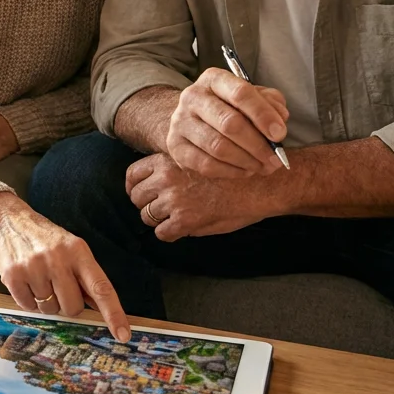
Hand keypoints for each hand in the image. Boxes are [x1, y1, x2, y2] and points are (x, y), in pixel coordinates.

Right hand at [0, 192, 131, 341]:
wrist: (8, 221)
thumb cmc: (46, 239)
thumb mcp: (71, 248)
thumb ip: (86, 277)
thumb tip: (101, 308)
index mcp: (78, 251)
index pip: (101, 288)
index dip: (114, 313)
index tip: (123, 335)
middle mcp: (57, 259)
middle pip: (73, 307)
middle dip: (68, 304)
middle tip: (58, 286)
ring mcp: (34, 267)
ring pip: (50, 310)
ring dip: (47, 302)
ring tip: (39, 279)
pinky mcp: (13, 276)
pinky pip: (29, 307)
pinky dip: (29, 301)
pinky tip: (27, 282)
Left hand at [126, 153, 281, 240]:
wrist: (259, 184)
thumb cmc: (234, 171)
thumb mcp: (199, 159)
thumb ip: (176, 171)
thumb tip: (158, 187)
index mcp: (169, 160)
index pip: (134, 174)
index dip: (135, 187)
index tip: (141, 194)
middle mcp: (166, 178)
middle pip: (137, 197)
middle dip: (146, 205)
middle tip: (160, 210)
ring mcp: (174, 199)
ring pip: (147, 216)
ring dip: (159, 220)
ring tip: (175, 219)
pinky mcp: (185, 219)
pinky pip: (162, 233)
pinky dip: (170, 234)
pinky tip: (182, 229)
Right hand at [168, 68, 290, 177]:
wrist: (192, 119)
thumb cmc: (229, 107)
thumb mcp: (252, 97)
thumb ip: (270, 103)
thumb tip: (280, 119)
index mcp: (214, 79)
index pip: (240, 93)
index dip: (263, 115)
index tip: (280, 134)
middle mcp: (192, 97)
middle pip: (229, 123)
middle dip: (258, 144)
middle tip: (275, 158)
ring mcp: (180, 122)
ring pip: (218, 147)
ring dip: (247, 161)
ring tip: (263, 166)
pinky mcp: (176, 147)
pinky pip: (206, 165)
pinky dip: (231, 172)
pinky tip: (245, 170)